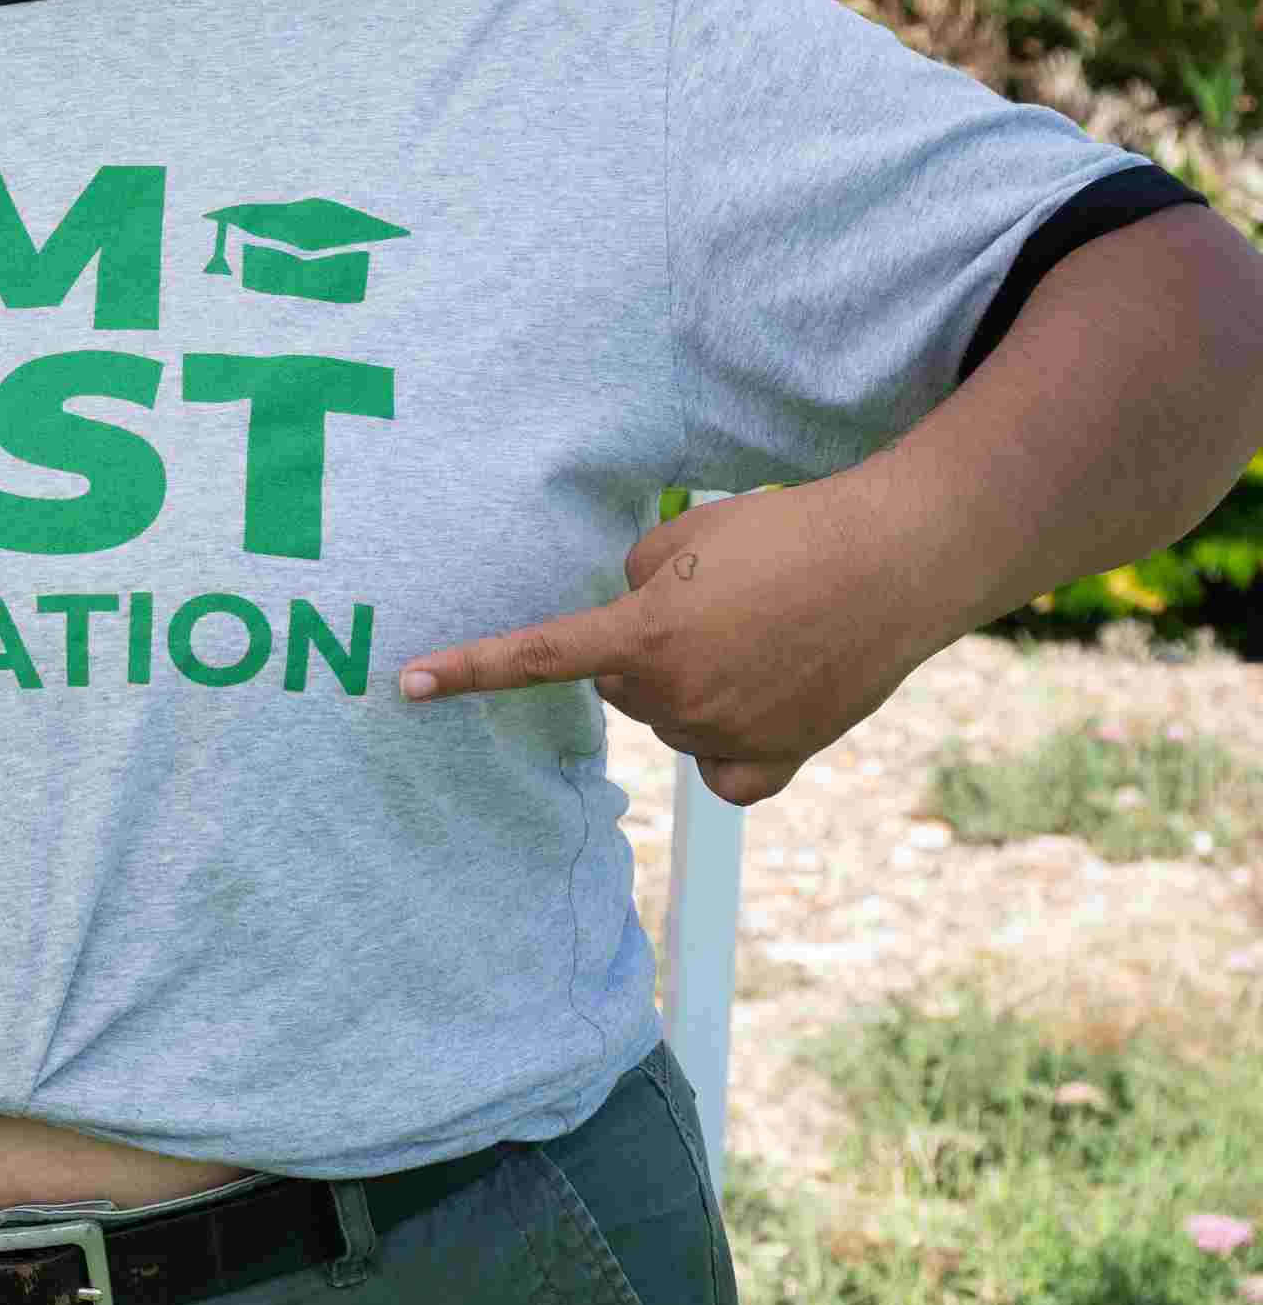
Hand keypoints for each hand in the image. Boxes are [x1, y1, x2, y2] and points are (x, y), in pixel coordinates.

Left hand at [395, 481, 963, 802]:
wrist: (897, 560)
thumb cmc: (784, 532)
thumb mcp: (679, 540)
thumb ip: (629, 592)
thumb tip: (619, 641)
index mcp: (645, 638)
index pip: (536, 658)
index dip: (468, 670)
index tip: (406, 687)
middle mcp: (680, 700)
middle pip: (620, 687)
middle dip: (645, 649)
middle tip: (716, 601)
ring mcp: (732, 736)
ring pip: (670, 720)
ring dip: (691, 684)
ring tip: (761, 630)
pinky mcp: (781, 758)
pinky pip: (721, 772)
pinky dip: (726, 744)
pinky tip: (754, 706)